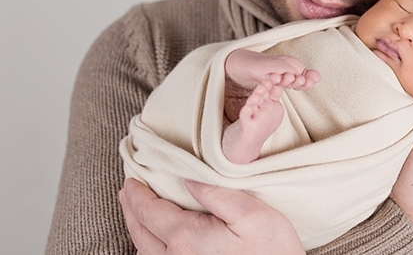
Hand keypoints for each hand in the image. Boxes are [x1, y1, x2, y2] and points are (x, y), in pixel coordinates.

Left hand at [119, 178, 304, 254]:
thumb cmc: (272, 252)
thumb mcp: (252, 214)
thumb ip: (216, 193)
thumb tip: (188, 177)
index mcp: (187, 238)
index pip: (150, 211)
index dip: (137, 193)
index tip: (132, 178)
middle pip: (141, 232)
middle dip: (131, 209)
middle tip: (128, 191)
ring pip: (145, 251)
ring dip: (137, 228)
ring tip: (138, 212)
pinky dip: (149, 246)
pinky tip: (156, 239)